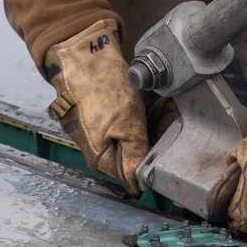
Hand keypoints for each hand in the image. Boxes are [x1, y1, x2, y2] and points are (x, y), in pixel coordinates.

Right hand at [44, 20, 148, 194]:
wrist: (84, 59)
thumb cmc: (104, 91)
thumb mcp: (127, 125)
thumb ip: (135, 157)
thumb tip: (139, 187)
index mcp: (100, 160)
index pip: (132, 177)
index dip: (150, 164)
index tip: (162, 144)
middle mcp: (95, 153)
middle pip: (131, 160)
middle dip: (148, 144)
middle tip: (159, 122)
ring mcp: (95, 136)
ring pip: (128, 142)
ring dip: (143, 129)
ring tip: (151, 110)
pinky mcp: (97, 121)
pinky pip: (121, 128)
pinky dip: (133, 118)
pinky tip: (138, 104)